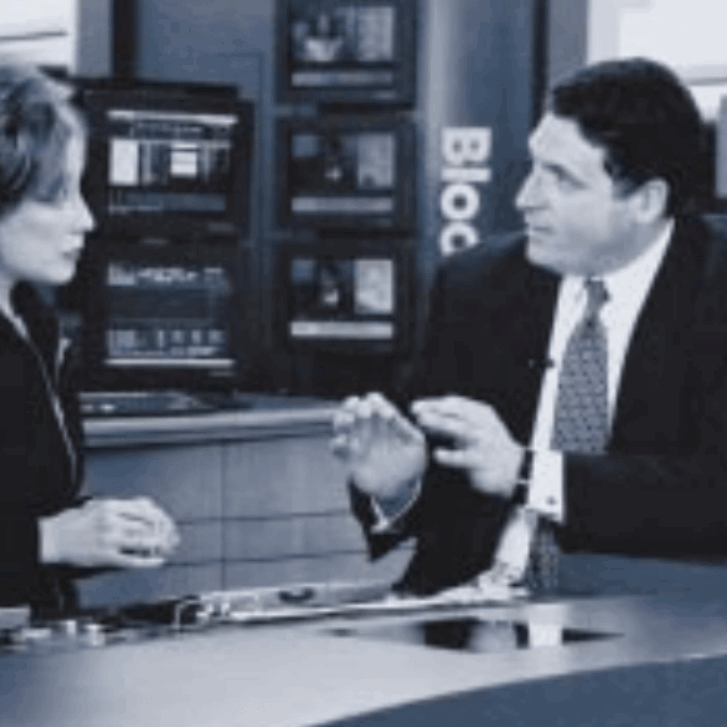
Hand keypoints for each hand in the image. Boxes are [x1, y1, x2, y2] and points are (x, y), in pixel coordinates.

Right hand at [40, 497, 180, 568]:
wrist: (53, 538)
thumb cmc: (73, 522)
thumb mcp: (95, 505)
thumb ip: (118, 506)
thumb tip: (142, 506)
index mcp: (111, 507)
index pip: (143, 508)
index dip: (159, 515)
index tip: (165, 519)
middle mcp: (112, 522)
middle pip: (147, 524)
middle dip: (162, 530)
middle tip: (171, 533)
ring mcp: (110, 540)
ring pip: (143, 541)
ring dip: (159, 544)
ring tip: (167, 546)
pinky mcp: (106, 557)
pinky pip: (132, 559)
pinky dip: (148, 561)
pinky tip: (157, 561)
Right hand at [331, 392, 426, 499]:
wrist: (400, 488)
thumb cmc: (410, 463)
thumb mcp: (416, 445)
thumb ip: (405, 429)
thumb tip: (391, 415)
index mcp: (384, 419)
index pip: (375, 401)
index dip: (377, 402)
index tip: (387, 415)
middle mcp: (368, 426)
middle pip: (353, 405)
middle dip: (356, 405)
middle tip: (365, 413)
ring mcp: (356, 440)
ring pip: (340, 421)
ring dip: (342, 419)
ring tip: (349, 423)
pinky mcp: (348, 457)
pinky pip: (335, 446)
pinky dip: (337, 443)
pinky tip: (347, 445)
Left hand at [411, 396, 522, 498]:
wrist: (514, 470)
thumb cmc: (488, 447)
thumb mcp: (472, 429)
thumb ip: (451, 422)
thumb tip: (425, 416)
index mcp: (481, 414)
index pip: (456, 403)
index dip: (435, 403)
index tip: (417, 405)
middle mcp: (482, 425)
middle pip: (457, 412)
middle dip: (435, 409)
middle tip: (416, 409)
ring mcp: (483, 442)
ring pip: (460, 429)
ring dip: (440, 423)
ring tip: (422, 421)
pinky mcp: (482, 461)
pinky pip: (464, 458)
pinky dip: (450, 455)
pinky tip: (437, 454)